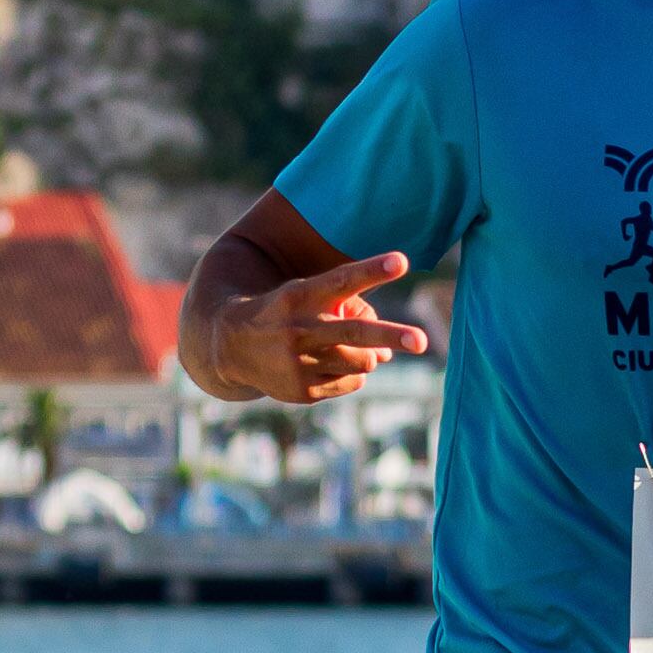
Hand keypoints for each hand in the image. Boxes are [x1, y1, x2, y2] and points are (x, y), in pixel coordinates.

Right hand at [213, 248, 431, 405]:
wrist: (230, 346)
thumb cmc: (284, 313)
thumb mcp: (307, 297)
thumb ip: (350, 309)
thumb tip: (389, 350)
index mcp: (300, 296)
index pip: (342, 280)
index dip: (372, 270)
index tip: (401, 261)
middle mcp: (299, 329)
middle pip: (354, 332)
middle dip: (392, 335)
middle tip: (423, 340)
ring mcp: (300, 363)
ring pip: (361, 362)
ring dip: (370, 355)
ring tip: (351, 348)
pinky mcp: (302, 391)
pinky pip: (351, 383)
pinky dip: (352, 374)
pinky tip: (327, 365)